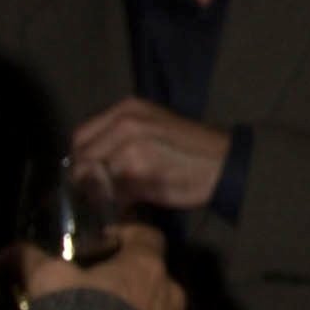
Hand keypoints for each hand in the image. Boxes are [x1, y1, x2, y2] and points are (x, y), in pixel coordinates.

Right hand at [11, 222, 189, 309]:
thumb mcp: (46, 281)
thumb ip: (31, 260)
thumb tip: (9, 252)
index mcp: (146, 265)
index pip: (147, 236)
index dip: (127, 235)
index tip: (106, 241)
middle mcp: (171, 292)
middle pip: (154, 276)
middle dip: (130, 280)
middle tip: (101, 290)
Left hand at [73, 100, 230, 211]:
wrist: (227, 163)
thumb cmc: (192, 151)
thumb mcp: (152, 132)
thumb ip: (119, 143)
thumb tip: (87, 171)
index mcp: (127, 109)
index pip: (82, 136)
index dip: (84, 160)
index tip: (93, 176)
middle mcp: (124, 121)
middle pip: (83, 156)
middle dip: (89, 177)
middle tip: (104, 191)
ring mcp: (130, 143)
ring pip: (94, 175)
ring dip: (103, 191)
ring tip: (123, 196)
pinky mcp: (137, 167)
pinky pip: (112, 191)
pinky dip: (117, 201)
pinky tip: (134, 201)